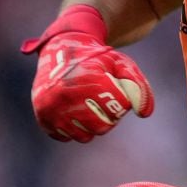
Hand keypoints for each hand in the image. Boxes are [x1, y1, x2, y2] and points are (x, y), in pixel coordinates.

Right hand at [20, 4, 152, 141]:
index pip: (119, 108)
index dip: (120, 100)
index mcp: (90, 81)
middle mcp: (69, 95)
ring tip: (85, 105)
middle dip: (107, 116)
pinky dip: (70, 128)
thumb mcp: (120, 64)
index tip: (112, 88)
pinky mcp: (43, 117)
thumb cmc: (95, 59)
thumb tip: (143, 113)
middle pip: (102, 127)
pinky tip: (70, 110)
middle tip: (100, 100)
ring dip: (89, 125)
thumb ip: (139, 86)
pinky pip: (65, 137)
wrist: (59, 50)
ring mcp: (53, 108)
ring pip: (84, 136)